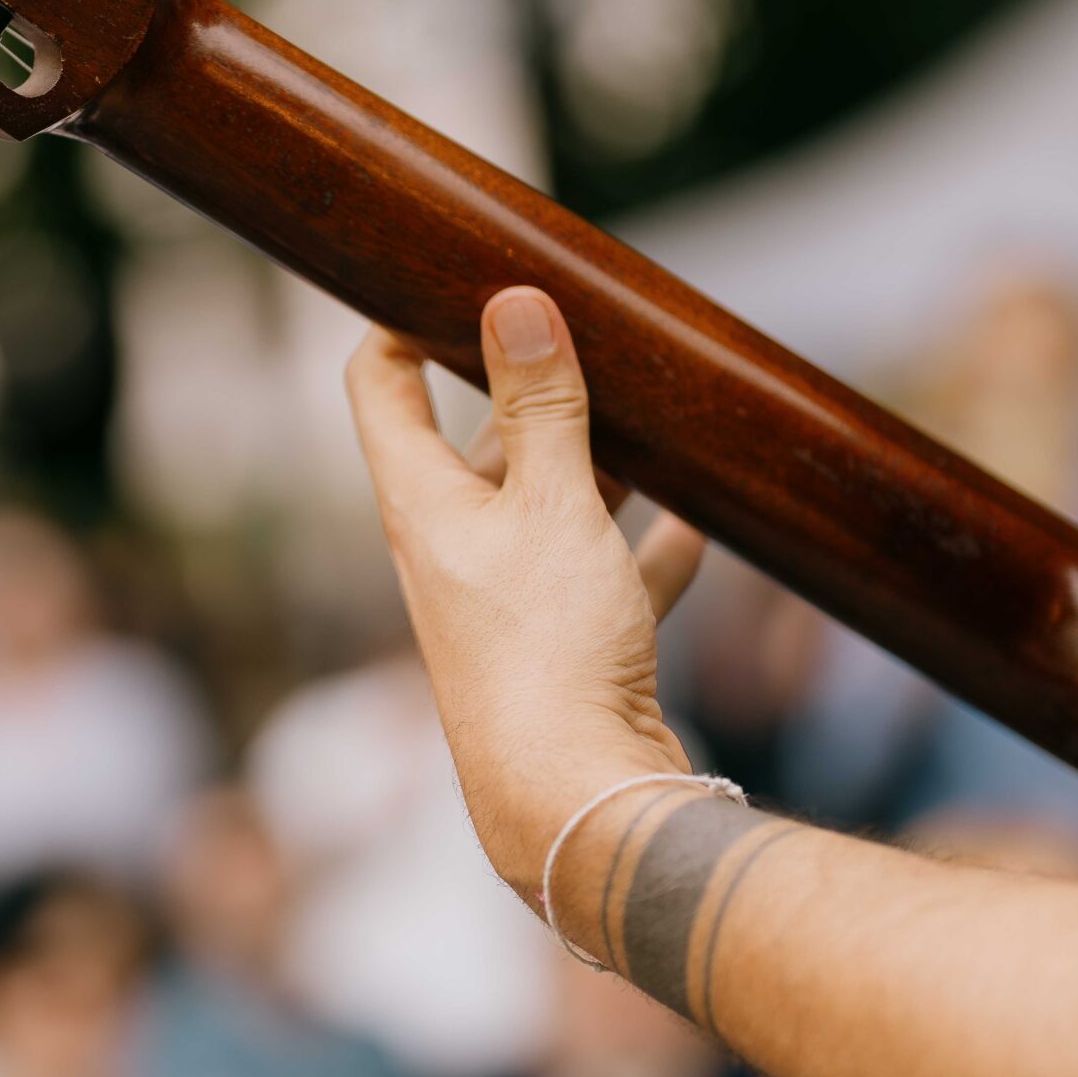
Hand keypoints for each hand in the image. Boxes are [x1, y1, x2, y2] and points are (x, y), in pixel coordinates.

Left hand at [346, 287, 705, 898]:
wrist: (575, 805)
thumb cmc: (546, 651)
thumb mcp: (552, 506)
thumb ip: (542, 405)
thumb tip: (515, 300)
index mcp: (422, 508)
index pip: (381, 388)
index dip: (397, 322)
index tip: (436, 271)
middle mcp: (453, 554)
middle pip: (476, 446)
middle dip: (525, 388)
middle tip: (573, 326)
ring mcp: (507, 605)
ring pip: (546, 507)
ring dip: (591, 462)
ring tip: (647, 411)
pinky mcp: (565, 651)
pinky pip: (605, 577)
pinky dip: (644, 547)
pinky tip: (696, 521)